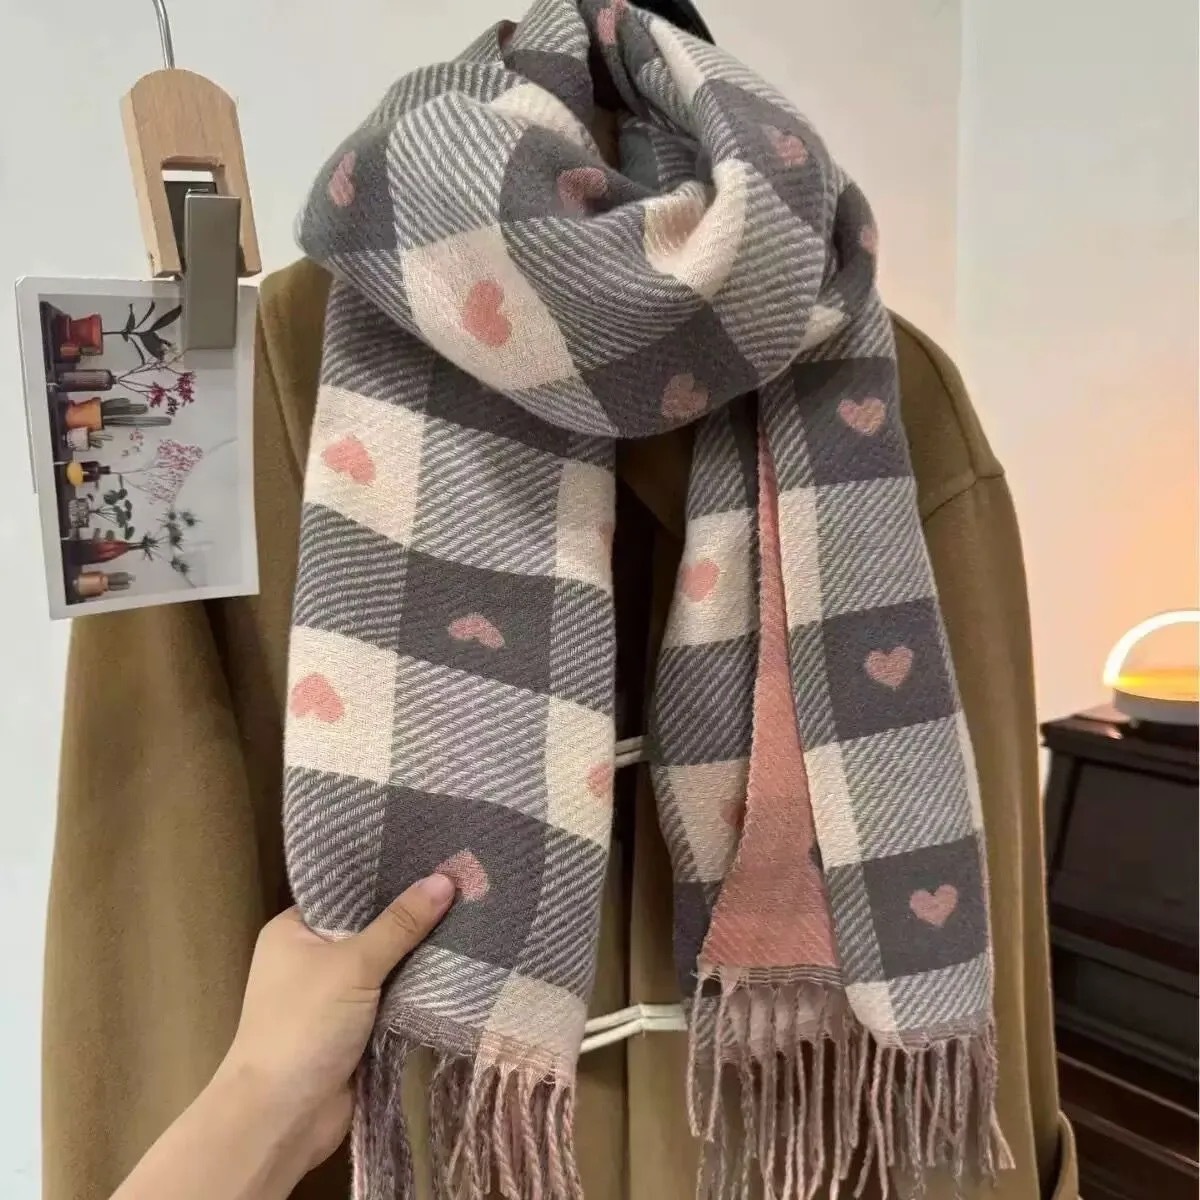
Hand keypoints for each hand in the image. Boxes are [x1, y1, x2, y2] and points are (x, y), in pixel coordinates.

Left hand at [214, 874, 455, 1175]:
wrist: (283, 1118)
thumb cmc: (303, 1026)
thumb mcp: (353, 965)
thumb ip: (400, 924)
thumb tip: (446, 878)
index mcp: (295, 930)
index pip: (347, 890)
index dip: (388, 875)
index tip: (436, 854)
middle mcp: (312, 957)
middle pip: (371, 926)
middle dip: (412, 915)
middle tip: (467, 882)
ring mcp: (334, 995)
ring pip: (387, 963)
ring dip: (420, 954)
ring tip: (475, 913)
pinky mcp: (356, 1028)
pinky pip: (394, 996)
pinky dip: (419, 988)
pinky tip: (460, 962)